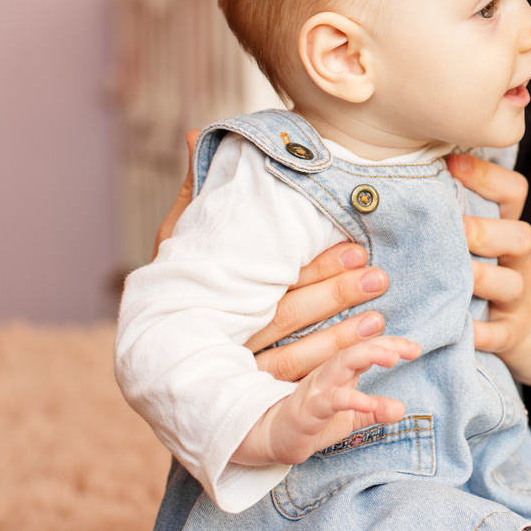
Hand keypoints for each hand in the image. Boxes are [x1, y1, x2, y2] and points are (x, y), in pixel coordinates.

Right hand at [152, 129, 394, 382]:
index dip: (315, 266)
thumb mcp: (177, 242)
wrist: (150, 364)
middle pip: (284, 315)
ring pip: (291, 357)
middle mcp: (222, 331)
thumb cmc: (173, 286)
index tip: (357, 246)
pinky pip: (291, 392)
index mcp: (211, 290)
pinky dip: (327, 376)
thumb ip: (193, 192)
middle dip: (333, 295)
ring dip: (338, 338)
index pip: (270, 277)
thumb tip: (195, 133)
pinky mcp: (246, 398)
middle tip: (379, 276)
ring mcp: (233, 370)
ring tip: (380, 318)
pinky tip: (360, 363)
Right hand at [232, 336, 420, 466]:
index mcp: (338, 371)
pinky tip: (370, 403)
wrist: (270, 441)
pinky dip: (351, 399)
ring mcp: (314, 390)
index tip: (415, 348)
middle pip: (354, 349)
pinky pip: (329, 400)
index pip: (365, 350)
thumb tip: (401, 409)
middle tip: (410, 348)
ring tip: (393, 358)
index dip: (390, 345)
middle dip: (381, 344)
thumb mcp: (348, 417)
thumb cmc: (310, 422)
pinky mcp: (305, 411)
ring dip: (368, 356)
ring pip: (340, 364)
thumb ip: (373, 411)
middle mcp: (326, 374)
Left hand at [447, 153, 530, 389]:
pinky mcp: (515, 336)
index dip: (486, 176)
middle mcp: (520, 262)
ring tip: (456, 276)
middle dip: (485, 231)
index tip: (451, 163)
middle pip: (520, 236)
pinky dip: (480, 333)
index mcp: (512, 234)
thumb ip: (474, 218)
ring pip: (510, 284)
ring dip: (482, 278)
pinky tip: (459, 329)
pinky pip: (499, 334)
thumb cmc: (514, 282)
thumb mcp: (504, 248)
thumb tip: (422, 177)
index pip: (513, 193)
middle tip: (455, 228)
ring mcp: (520, 300)